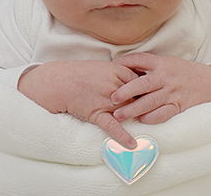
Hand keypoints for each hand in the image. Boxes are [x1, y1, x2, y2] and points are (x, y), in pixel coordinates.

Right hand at [18, 60, 138, 147]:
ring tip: (147, 122)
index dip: (143, 87)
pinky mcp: (97, 114)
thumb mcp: (104, 66)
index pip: (138, 81)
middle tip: (149, 106)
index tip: (149, 91)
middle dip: (142, 102)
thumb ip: (121, 72)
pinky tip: (132, 144)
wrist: (61, 82)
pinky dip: (123, 136)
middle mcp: (113, 87)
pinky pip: (112, 127)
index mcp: (116, 71)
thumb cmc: (82, 72)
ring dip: (136, 116)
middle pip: (136, 97)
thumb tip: (136, 79)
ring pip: (128, 111)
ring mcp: (106, 101)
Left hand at [110, 53, 210, 123]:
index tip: (111, 66)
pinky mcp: (178, 106)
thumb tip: (122, 66)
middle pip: (143, 84)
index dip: (124, 62)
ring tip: (118, 116)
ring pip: (150, 102)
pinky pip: (162, 114)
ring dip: (133, 110)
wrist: (208, 82)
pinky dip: (151, 118)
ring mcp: (172, 92)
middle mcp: (165, 77)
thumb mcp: (166, 62)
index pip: (140, 59)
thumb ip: (147, 65)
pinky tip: (140, 120)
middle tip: (112, 98)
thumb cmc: (181, 72)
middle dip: (126, 91)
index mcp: (161, 63)